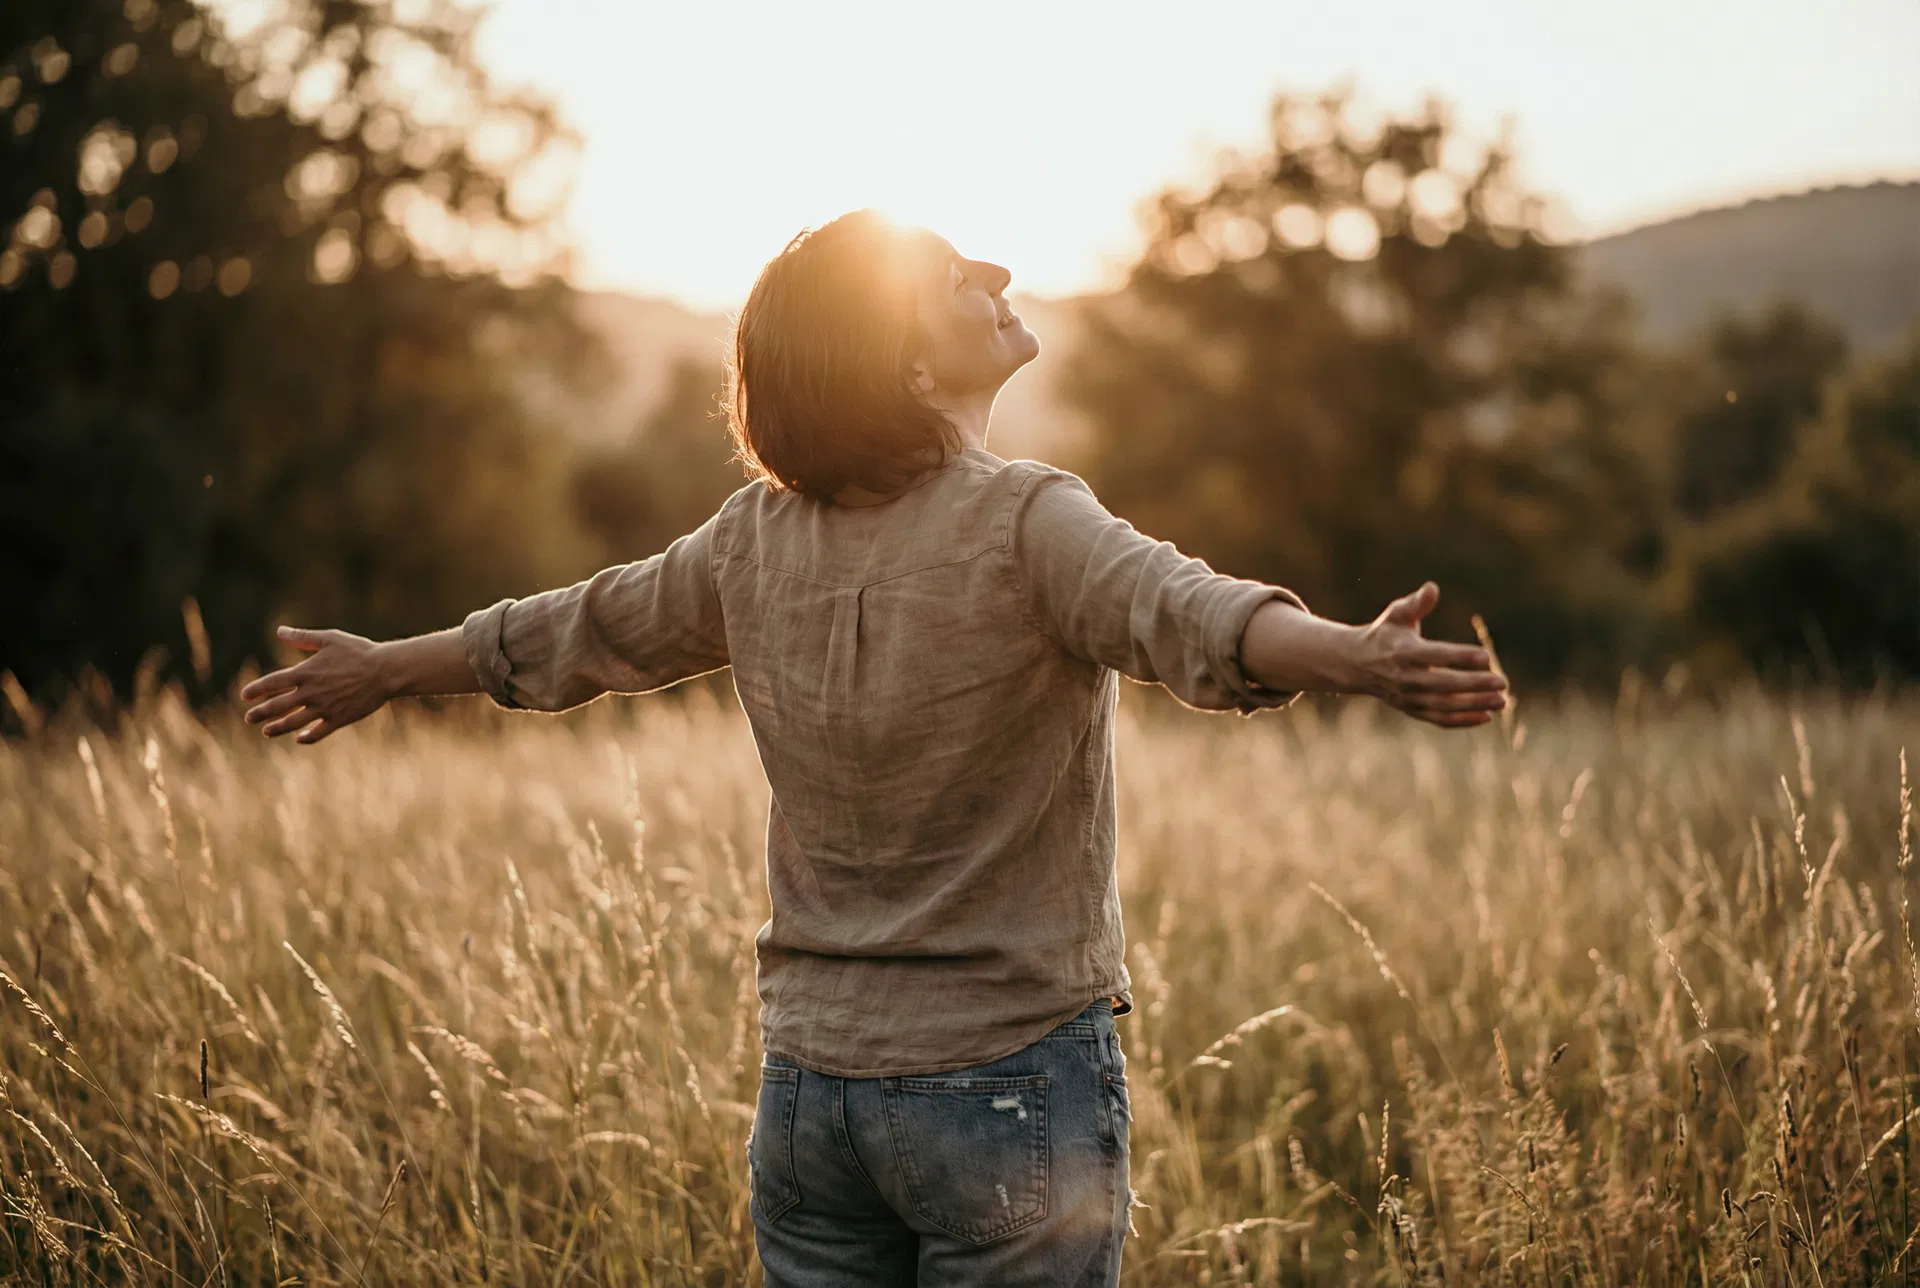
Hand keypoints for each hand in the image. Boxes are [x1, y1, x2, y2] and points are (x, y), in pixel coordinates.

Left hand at [240, 626, 391, 743]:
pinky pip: (319, 732)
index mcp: (306, 672)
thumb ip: (303, 637)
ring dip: (278, 728)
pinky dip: (307, 737)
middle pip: (278, 706)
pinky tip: (300, 738)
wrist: (386, 671)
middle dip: (261, 713)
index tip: (245, 696)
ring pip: (294, 722)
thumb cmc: (359, 651)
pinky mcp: (339, 718)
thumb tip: (280, 631)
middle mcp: (311, 692)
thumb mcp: (330, 638)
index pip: (272, 683)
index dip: (256, 690)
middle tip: (249, 718)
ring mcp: (325, 708)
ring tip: (266, 732)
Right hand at [1354, 583, 1506, 728]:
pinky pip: (1438, 718)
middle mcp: (1404, 677)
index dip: (1460, 656)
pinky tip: (1486, 716)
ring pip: (1444, 705)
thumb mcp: (1396, 614)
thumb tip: (1432, 588)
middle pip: (1443, 684)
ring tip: (1502, 701)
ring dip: (1474, 704)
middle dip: (1473, 684)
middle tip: (1502, 681)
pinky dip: (1462, 720)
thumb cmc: (1385, 633)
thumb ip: (1416, 603)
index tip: (1486, 657)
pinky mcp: (1411, 710)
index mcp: (1402, 652)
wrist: (1357, 664)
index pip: (1435, 655)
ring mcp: (1407, 697)